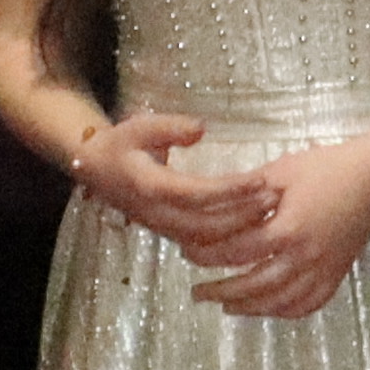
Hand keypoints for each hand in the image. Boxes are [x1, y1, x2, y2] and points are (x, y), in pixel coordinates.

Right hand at [74, 111, 274, 254]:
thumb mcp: (140, 126)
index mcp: (149, 186)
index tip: (260, 179)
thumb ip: (169, 127)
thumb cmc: (122, 143)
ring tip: (270, 210)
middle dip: (243, 215)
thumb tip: (201, 129)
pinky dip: (229, 237)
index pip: (196, 194)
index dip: (230, 190)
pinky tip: (252, 225)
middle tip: (275, 198)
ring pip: (206, 240)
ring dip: (240, 229)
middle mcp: (156, 214)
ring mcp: (162, 227)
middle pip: (206, 225)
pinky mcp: (169, 232)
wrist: (95, 170)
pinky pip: (202, 243)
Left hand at [183, 138, 369, 322]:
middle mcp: (304, 256)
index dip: (206, 256)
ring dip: (249, 308)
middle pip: (254, 286)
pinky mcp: (337, 274)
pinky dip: (285, 311)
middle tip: (197, 293)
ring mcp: (323, 269)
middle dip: (221, 292)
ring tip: (226, 306)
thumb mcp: (280, 172)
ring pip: (280, 302)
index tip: (186, 255)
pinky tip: (267, 308)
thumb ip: (244, 193)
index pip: (235, 252)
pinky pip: (309, 304)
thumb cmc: (325, 167)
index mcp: (286, 229)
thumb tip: (208, 204)